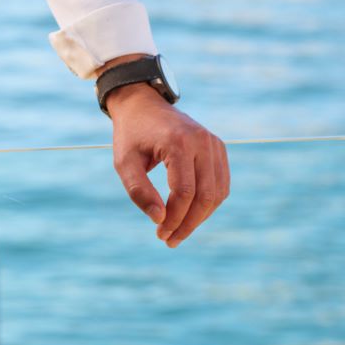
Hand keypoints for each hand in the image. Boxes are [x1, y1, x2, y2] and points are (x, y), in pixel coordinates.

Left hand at [108, 86, 229, 246]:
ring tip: (179, 231)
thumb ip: (138, 191)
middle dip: (189, 224)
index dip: (174, 218)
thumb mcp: (124, 162)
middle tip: (170, 240)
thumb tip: (160, 220)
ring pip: (217, 193)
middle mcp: (201, 141)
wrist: (142, 104)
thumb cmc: (131, 134)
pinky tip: (190, 214)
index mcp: (178, 142)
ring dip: (201, 217)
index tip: (160, 233)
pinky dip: (208, 203)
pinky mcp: (218, 147)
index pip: (184, 192)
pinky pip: (220, 183)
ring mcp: (213, 143)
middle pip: (205, 196)